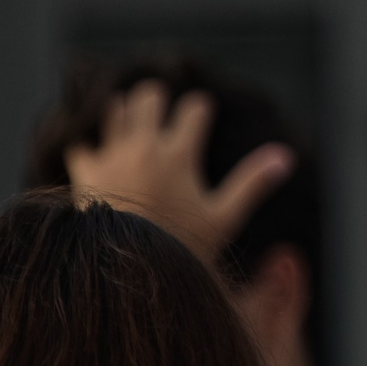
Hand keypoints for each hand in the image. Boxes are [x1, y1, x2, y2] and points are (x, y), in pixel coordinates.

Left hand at [66, 80, 292, 265]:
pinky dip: (89, 140)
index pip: (194, 108)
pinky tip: (98, 149)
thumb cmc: (178, 245)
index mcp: (179, 154)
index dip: (201, 110)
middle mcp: (144, 147)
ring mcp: (111, 156)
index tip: (202, 118)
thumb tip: (286, 156)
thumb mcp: (223, 218)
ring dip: (125, 111)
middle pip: (149, 97)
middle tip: (164, 114)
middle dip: (159, 100)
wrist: (122, 268)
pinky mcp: (84, 171)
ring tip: (134, 123)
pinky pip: (80, 140)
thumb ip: (252, 183)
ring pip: (115, 110)